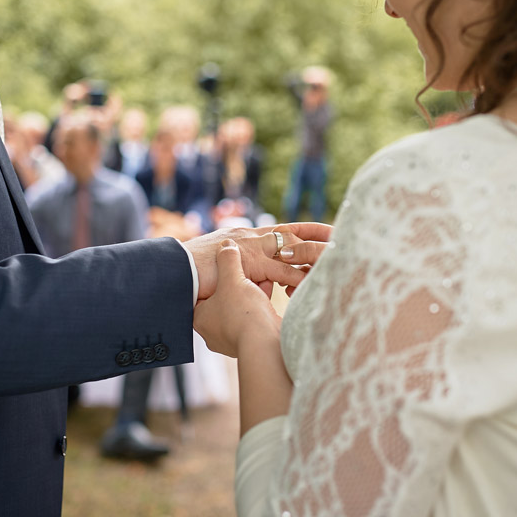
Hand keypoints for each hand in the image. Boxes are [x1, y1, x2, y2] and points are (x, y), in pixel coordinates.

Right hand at [184, 222, 331, 299]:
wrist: (175, 273)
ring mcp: (250, 248)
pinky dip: (299, 275)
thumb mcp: (228, 274)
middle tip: (341, 234)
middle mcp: (250, 237)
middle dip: (317, 233)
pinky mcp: (249, 263)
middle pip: (291, 231)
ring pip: (291, 247)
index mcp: (246, 237)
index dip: (305, 229)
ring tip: (338, 255)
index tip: (326, 230)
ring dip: (315, 251)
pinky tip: (316, 279)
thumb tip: (266, 287)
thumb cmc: (195, 275)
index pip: (281, 229)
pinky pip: (281, 270)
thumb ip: (249, 276)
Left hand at [194, 241, 281, 357]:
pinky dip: (258, 307)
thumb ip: (228, 259)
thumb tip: (226, 244)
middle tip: (246, 276)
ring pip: (239, 309)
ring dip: (250, 296)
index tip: (226, 268)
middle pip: (223, 300)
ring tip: (261, 285)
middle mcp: (211, 332)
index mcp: (199, 318)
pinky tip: (267, 298)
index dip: (215, 276)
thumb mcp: (232, 278)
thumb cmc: (243, 312)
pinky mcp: (249, 343)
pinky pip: (251, 319)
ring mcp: (229, 340)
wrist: (265, 343)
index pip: (201, 291)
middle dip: (237, 286)